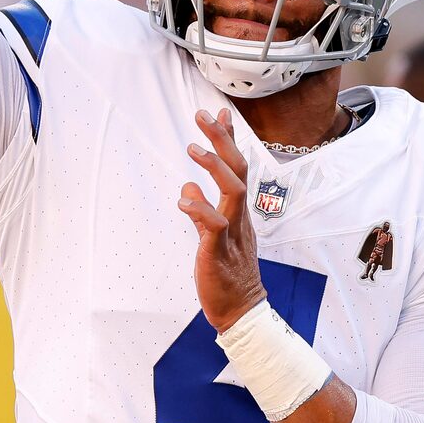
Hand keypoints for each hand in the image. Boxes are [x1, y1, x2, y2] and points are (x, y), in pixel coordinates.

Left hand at [178, 108, 267, 330]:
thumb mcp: (211, 235)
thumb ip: (201, 209)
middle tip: (203, 115)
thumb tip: (187, 185)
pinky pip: (215, 226)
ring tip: (192, 147)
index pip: (237, 168)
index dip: (229, 140)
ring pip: (234, 191)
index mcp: (238, 212)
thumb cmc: (225, 273)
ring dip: (214, 167)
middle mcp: (239, 217)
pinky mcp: (219, 252)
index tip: (220, 112)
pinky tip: (183, 199)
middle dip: (222, 140)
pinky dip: (200, 209)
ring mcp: (232, 234)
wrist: (240, 310)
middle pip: (238, 170)